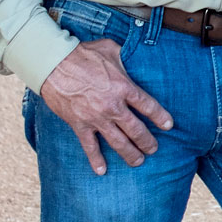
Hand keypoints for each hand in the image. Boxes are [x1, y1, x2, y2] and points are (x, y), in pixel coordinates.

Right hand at [39, 39, 173, 174]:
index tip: (168, 125)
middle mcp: (113, 106)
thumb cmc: (83, 54)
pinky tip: (102, 171)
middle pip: (136, 129)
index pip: (148, 106)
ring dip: (130, 154)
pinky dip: (96, 160)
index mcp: (124, 87)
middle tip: (154, 149)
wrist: (53, 64)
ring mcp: (96, 118)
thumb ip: (125, 58)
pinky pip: (89, 146)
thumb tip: (133, 57)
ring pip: (118, 142)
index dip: (160, 117)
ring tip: (138, 161)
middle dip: (147, 141)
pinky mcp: (79, 125)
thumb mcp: (111, 50)